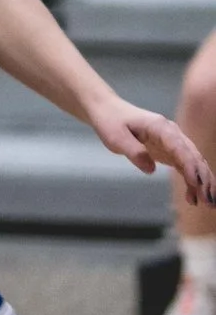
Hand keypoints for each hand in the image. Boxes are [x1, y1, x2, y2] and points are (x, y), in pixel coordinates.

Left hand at [89, 98, 215, 205]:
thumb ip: (134, 151)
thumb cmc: (111, 122)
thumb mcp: (116, 137)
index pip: (180, 147)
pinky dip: (192, 181)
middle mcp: (172, 133)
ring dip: (203, 182)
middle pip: (194, 156)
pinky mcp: (171, 150)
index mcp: (160, 127)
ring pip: (195, 163)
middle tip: (208, 201)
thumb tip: (152, 170)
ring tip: (207, 204)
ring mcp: (173, 141)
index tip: (196, 184)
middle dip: (204, 179)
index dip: (190, 165)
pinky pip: (186, 166)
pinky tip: (192, 197)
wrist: (109, 111)